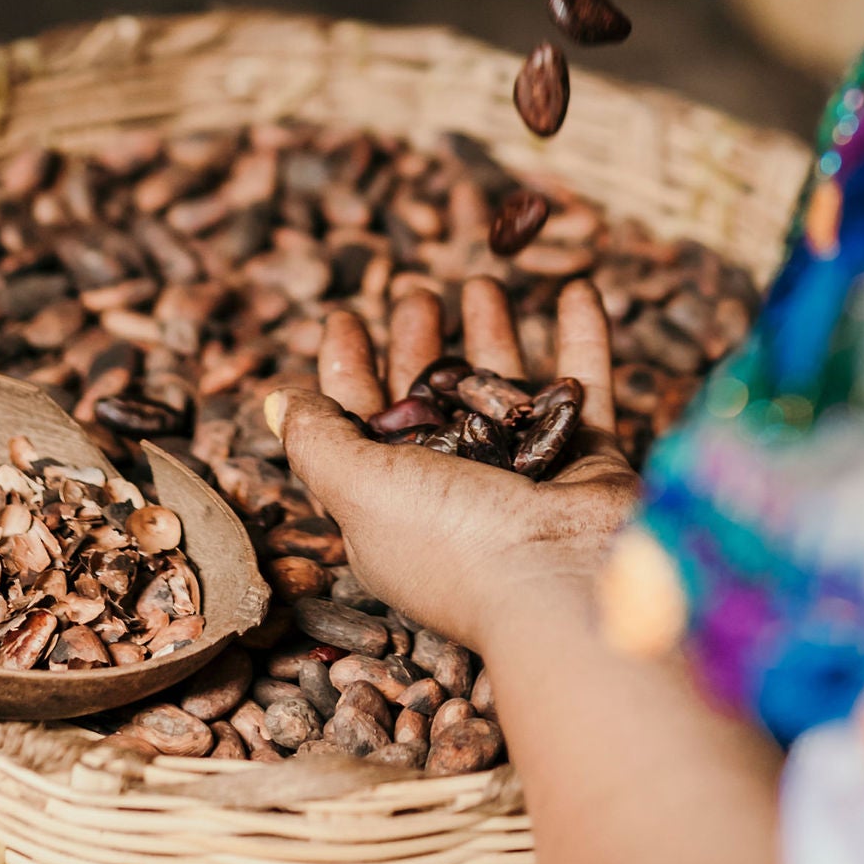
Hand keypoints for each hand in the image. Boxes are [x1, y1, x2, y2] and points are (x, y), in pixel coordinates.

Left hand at [268, 276, 638, 662]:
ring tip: (481, 281)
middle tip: (416, 293)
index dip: (348, 369)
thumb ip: (315, 438)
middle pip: (431, 399)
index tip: (346, 317)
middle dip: (418, 342)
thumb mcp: (358, 487)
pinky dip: (581, 338)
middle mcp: (456, 491)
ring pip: (503, 387)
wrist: (566, 582)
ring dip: (492, 331)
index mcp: (391, 503)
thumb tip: (275, 400)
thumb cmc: (452, 541)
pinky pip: (584, 387)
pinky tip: (577, 290)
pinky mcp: (587, 463)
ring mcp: (526, 476)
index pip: (359, 423)